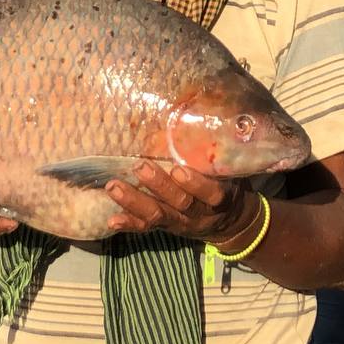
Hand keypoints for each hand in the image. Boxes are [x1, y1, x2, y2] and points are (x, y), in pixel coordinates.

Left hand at [104, 160, 255, 241]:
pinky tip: (113, 220)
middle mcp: (199, 213)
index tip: (179, 169)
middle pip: (179, 202)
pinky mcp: (166, 227)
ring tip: (114, 187)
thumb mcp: (231, 173)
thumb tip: (201, 115)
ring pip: (158, 215)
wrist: (230, 224)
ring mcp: (181, 222)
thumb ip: (218, 156)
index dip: (195, 184)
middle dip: (159, 186)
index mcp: (219, 198)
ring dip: (135, 201)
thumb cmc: (227, 186)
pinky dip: (129, 224)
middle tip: (140, 167)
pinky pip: (146, 228)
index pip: (210, 193)